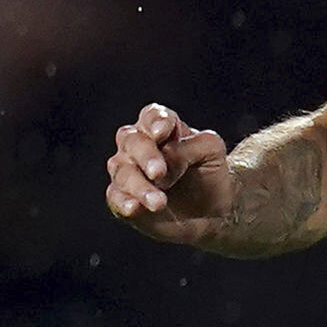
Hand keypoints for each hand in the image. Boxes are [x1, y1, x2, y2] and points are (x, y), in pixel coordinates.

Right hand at [106, 103, 235, 244]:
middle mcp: (138, 145)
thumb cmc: (210, 173)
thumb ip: (190, 146)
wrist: (212, 211)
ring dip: (139, 186)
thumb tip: (166, 156)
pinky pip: (115, 196)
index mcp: (161, 126)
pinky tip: (133, 207)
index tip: (162, 133)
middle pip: (131, 141)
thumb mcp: (212, 152)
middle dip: (145, 156)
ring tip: (159, 202)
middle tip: (159, 173)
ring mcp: (127, 171)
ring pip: (122, 171)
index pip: (152, 116)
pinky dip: (122, 201)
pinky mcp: (122, 197)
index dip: (154, 122)